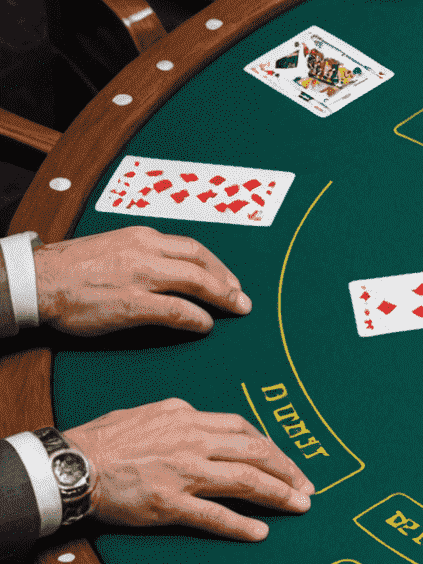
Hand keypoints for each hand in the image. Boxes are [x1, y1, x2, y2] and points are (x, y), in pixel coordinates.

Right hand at [33, 228, 249, 335]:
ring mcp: (139, 276)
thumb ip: (143, 256)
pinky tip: (205, 326)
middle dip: (227, 280)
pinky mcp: (132, 302)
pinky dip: (196, 318)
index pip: (192, 247)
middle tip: (242, 298)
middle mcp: (145, 251)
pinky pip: (176, 310)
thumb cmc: (70, 269)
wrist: (37, 279)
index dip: (217, 264)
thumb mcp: (114, 248)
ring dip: (222, 297)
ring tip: (236, 310)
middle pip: (201, 262)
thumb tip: (170, 271)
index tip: (228, 279)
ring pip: (195, 281)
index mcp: (141, 237)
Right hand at [67, 399, 313, 541]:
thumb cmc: (103, 440)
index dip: (271, 446)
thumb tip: (203, 420)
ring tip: (301, 506)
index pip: (243, 428)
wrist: (70, 464)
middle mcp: (192, 441)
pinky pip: (215, 515)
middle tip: (308, 486)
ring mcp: (183, 472)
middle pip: (256, 452)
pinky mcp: (169, 502)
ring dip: (279, 494)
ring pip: (246, 481)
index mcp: (188, 417)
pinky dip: (242, 524)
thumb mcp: (148, 413)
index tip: (286, 460)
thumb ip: (181, 418)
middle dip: (288, 470)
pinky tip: (261, 531)